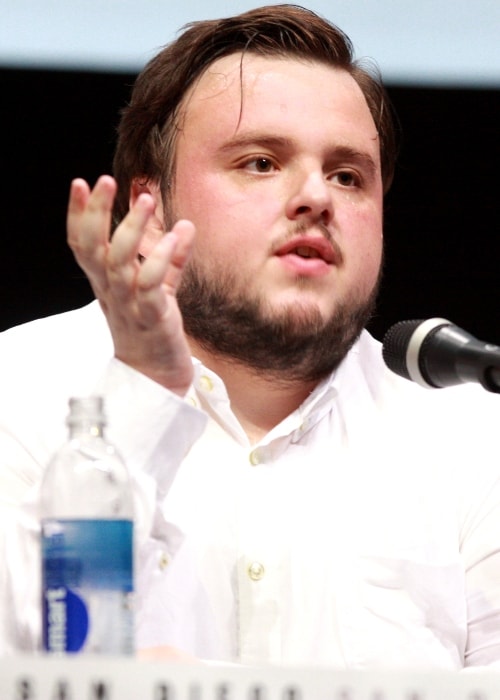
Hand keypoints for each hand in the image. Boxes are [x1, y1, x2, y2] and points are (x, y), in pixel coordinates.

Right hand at [67, 175, 195, 395]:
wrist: (158, 376)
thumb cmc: (153, 328)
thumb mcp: (159, 290)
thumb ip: (171, 259)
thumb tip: (185, 225)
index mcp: (106, 283)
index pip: (83, 246)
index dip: (79, 215)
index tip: (82, 183)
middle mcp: (112, 292)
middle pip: (95, 249)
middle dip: (97, 214)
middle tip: (107, 180)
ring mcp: (130, 306)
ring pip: (120, 264)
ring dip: (132, 229)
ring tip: (147, 199)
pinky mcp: (153, 319)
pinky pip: (151, 287)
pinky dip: (161, 261)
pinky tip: (175, 236)